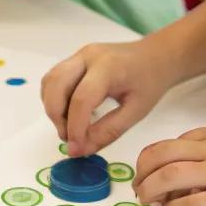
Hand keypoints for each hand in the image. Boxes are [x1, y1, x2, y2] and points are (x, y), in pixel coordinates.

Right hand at [41, 39, 173, 155]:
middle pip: (56, 84)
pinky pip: (54, 79)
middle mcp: (88, 56)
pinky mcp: (75, 60)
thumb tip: (80, 149)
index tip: (75, 149)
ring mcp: (79, 55)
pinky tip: (71, 113)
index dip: (75, 127)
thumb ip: (108, 131)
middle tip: (70, 138)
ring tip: (70, 127)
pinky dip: (55, 99)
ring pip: (50, 81)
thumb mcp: (137, 111)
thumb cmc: (150, 82)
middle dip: (57, 116)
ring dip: (52, 108)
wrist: (156, 56)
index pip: (81, 98)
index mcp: (108, 67)